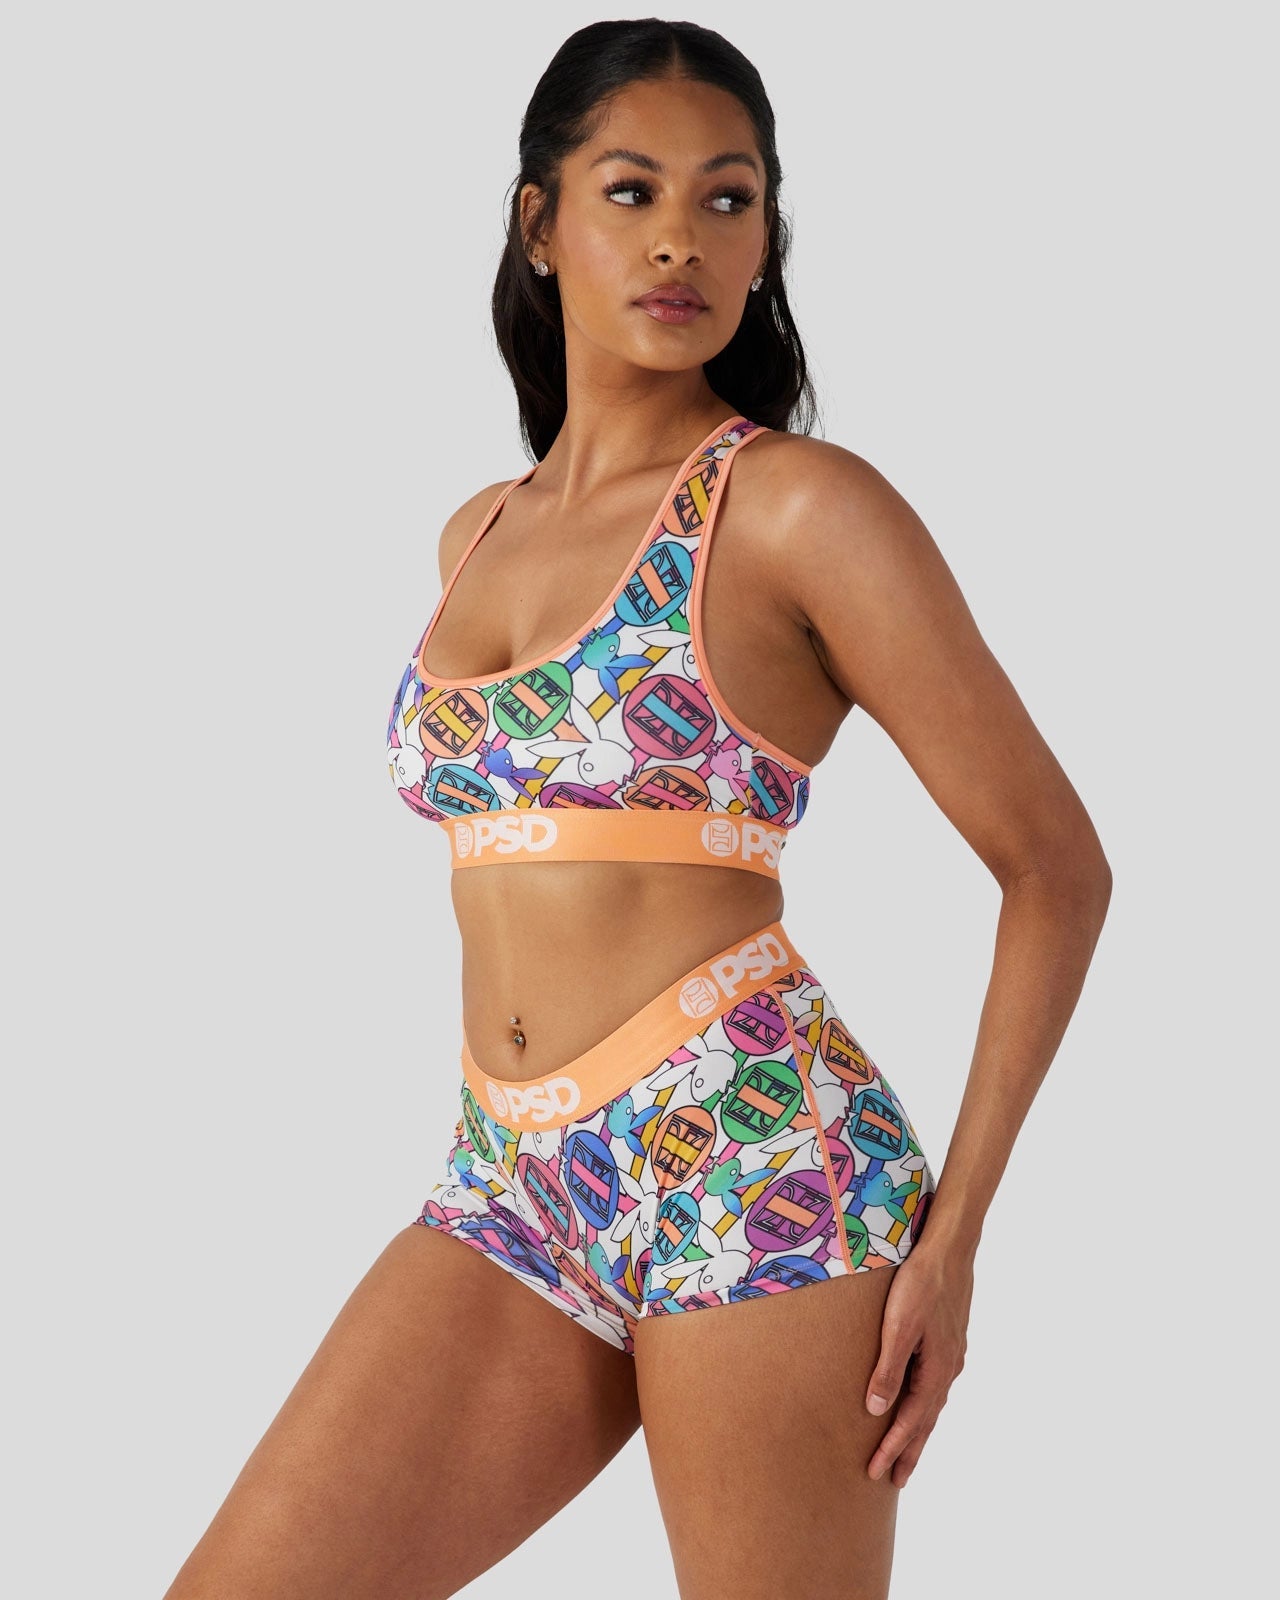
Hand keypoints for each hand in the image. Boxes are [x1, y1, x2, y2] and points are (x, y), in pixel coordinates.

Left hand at [864, 1238, 973, 1486]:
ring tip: (905, 1452)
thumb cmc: (920, 1284)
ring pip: (931, 1404)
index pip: (911, 1421)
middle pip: (926, 1420)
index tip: (876, 1473)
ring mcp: (951, 1356)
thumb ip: (889, 1369)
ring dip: (917, 1430)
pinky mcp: (947, 1341)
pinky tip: (918, 1403)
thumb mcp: (899, 1327)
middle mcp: (948, 1369)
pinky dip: (923, 1405)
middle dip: (910, 1451)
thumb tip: (877, 1410)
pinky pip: (933, 1385)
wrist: (948, 1250)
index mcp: (937, 1371)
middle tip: (895, 1480)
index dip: (893, 1448)